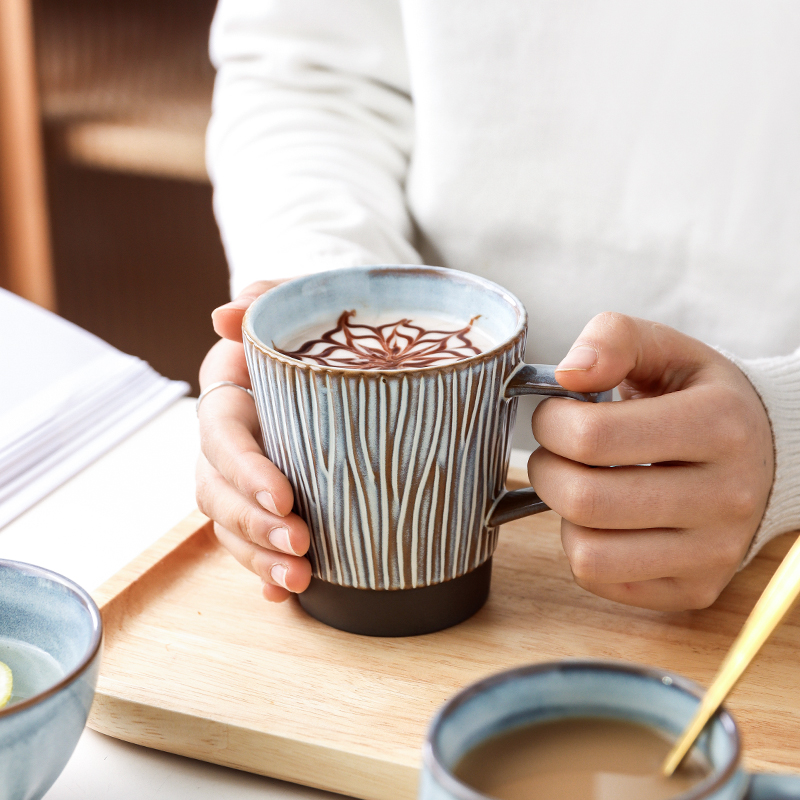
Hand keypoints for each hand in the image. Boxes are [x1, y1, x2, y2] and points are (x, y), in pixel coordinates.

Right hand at [196, 281, 311, 601]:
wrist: (346, 352)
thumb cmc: (322, 328)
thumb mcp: (304, 301)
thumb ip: (269, 298)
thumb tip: (224, 316)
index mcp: (231, 392)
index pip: (222, 435)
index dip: (245, 470)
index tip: (284, 496)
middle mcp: (229, 439)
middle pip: (216, 492)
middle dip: (253, 525)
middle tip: (301, 546)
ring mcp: (244, 476)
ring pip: (230, 525)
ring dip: (258, 558)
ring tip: (300, 579)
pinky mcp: (267, 502)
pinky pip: (252, 543)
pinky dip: (264, 572)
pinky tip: (285, 595)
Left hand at [529, 312, 773, 611]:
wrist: (763, 453)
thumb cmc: (697, 398)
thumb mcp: (666, 349)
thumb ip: (614, 339)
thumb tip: (569, 373)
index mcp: (718, 424)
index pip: (594, 437)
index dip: (550, 423)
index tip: (555, 414)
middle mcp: (727, 495)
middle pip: (586, 501)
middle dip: (547, 471)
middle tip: (556, 454)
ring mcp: (715, 551)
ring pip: (589, 554)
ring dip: (563, 517)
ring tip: (581, 486)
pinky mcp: (697, 588)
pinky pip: (603, 580)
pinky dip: (585, 549)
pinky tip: (605, 521)